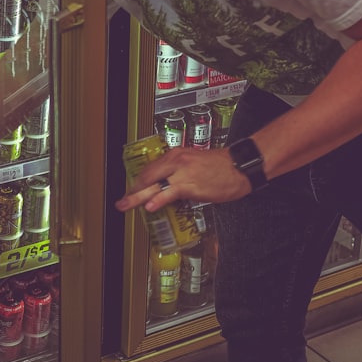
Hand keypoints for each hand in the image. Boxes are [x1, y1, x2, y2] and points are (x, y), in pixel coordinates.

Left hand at [115, 146, 252, 212]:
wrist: (239, 166)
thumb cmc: (220, 166)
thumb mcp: (194, 163)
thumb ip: (178, 173)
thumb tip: (166, 187)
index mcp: (176, 155)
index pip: (150, 169)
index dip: (139, 182)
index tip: (132, 190)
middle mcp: (176, 161)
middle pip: (147, 176)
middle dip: (132, 190)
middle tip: (121, 200)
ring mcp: (182, 173)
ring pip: (154, 185)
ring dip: (138, 197)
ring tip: (126, 204)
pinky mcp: (190, 184)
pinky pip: (170, 193)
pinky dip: (158, 199)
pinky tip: (150, 206)